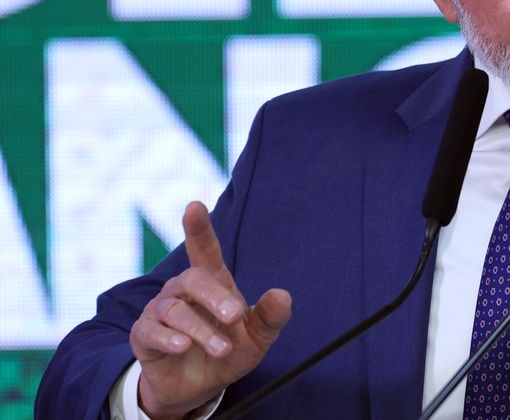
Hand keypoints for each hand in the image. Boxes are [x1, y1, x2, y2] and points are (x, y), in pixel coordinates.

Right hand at [129, 202, 291, 418]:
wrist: (199, 387)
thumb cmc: (230, 351)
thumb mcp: (258, 338)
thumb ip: (270, 317)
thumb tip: (282, 295)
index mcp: (213, 283)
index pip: (204, 250)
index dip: (199, 229)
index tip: (194, 206)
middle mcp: (183, 291)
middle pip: (193, 279)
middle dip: (215, 297)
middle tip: (235, 316)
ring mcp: (160, 311)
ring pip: (176, 310)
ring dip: (202, 330)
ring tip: (223, 349)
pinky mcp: (143, 335)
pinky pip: (151, 331)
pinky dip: (168, 338)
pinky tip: (183, 346)